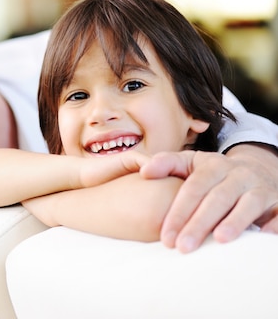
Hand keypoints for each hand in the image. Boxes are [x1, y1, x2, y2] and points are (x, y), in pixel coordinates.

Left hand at [140, 144, 277, 252]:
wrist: (258, 169)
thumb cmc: (214, 173)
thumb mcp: (191, 163)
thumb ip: (167, 164)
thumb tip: (143, 171)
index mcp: (214, 166)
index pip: (193, 188)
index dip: (179, 212)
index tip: (165, 236)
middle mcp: (238, 175)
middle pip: (217, 199)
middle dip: (199, 223)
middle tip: (183, 247)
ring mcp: (260, 188)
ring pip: (248, 204)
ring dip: (235, 221)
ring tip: (220, 240)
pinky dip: (273, 225)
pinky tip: (261, 236)